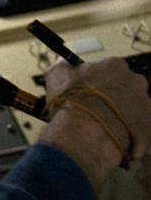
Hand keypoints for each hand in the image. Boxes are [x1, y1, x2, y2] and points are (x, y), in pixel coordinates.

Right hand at [40, 56, 150, 188]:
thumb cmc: (71, 102)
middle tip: (98, 109)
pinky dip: (129, 132)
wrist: (84, 135)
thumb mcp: (57, 75)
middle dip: (115, 97)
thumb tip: (64, 63)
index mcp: (115, 65)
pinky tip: (113, 137)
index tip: (91, 91)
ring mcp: (145, 104)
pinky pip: (140, 127)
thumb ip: (63, 64)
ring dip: (123, 114)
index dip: (99, 81)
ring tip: (104, 127)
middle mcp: (135, 81)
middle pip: (126, 87)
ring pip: (134, 107)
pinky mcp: (149, 126)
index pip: (110, 69)